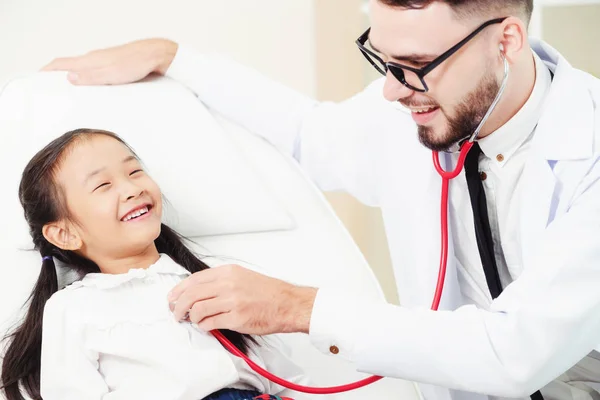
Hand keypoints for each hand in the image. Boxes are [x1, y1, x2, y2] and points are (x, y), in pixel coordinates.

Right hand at [41, 38, 177, 85]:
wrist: (155, 56)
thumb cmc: (135, 63)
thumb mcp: (111, 74)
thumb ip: (90, 77)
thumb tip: (68, 78)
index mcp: (89, 60)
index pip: (61, 64)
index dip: (47, 71)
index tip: (37, 79)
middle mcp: (94, 59)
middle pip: (70, 67)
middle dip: (58, 77)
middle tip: (51, 89)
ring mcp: (104, 61)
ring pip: (84, 70)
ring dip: (75, 79)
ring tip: (71, 92)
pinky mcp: (113, 65)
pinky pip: (96, 72)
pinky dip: (89, 80)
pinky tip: (94, 88)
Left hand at [167, 265, 317, 334]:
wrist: (288, 304)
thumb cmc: (268, 292)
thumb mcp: (242, 276)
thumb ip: (220, 281)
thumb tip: (198, 290)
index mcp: (228, 272)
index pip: (194, 279)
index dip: (179, 290)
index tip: (172, 298)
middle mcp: (228, 284)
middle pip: (191, 294)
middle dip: (178, 306)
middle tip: (176, 313)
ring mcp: (232, 301)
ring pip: (198, 309)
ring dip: (191, 318)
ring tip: (192, 321)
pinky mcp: (237, 318)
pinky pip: (210, 323)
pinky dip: (204, 326)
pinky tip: (207, 326)